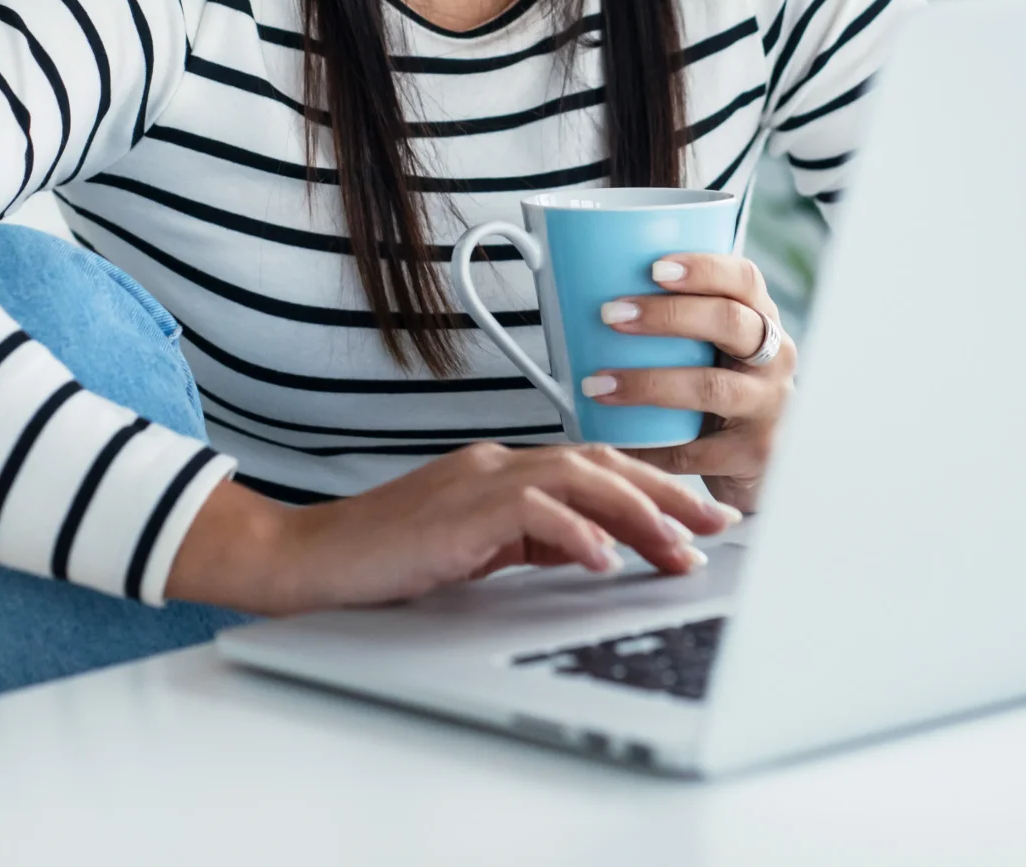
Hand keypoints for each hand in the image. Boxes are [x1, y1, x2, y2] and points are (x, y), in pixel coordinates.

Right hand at [166, 442, 739, 616]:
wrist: (308, 559)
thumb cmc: (384, 559)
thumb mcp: (475, 547)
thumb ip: (531, 538)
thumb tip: (596, 550)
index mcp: (503, 471)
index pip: (595, 468)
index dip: (654, 488)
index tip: (701, 517)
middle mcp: (498, 465)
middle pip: (600, 464)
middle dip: (666, 494)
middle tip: (717, 524)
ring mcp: (478, 482)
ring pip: (578, 479)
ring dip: (637, 513)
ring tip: (679, 547)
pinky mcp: (459, 512)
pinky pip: (531, 514)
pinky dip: (574, 534)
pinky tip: (606, 560)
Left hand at [588, 252, 793, 512]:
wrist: (756, 459)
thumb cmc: (718, 385)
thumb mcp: (713, 347)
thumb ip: (676, 320)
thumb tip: (583, 290)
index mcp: (762, 319)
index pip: (744, 279)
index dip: (703, 268)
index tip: (653, 268)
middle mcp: (776, 358)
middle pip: (730, 322)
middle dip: (667, 316)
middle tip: (610, 315)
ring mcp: (769, 407)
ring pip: (711, 387)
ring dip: (649, 383)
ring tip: (598, 384)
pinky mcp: (754, 454)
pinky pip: (694, 450)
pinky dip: (649, 446)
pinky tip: (614, 440)